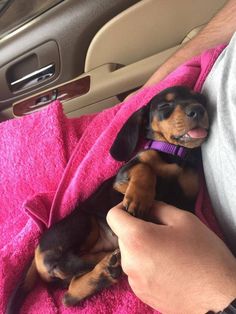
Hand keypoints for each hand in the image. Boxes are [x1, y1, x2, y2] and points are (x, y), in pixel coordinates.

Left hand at [106, 202, 235, 313]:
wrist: (219, 299)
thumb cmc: (204, 255)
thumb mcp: (184, 220)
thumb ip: (159, 207)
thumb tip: (146, 205)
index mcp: (137, 238)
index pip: (112, 216)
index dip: (123, 207)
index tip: (138, 209)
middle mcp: (129, 261)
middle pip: (122, 235)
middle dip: (137, 228)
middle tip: (161, 230)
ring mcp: (134, 281)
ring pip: (130, 253)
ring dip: (142, 247)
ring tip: (168, 250)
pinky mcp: (141, 294)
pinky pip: (136, 270)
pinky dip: (146, 264)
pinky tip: (168, 267)